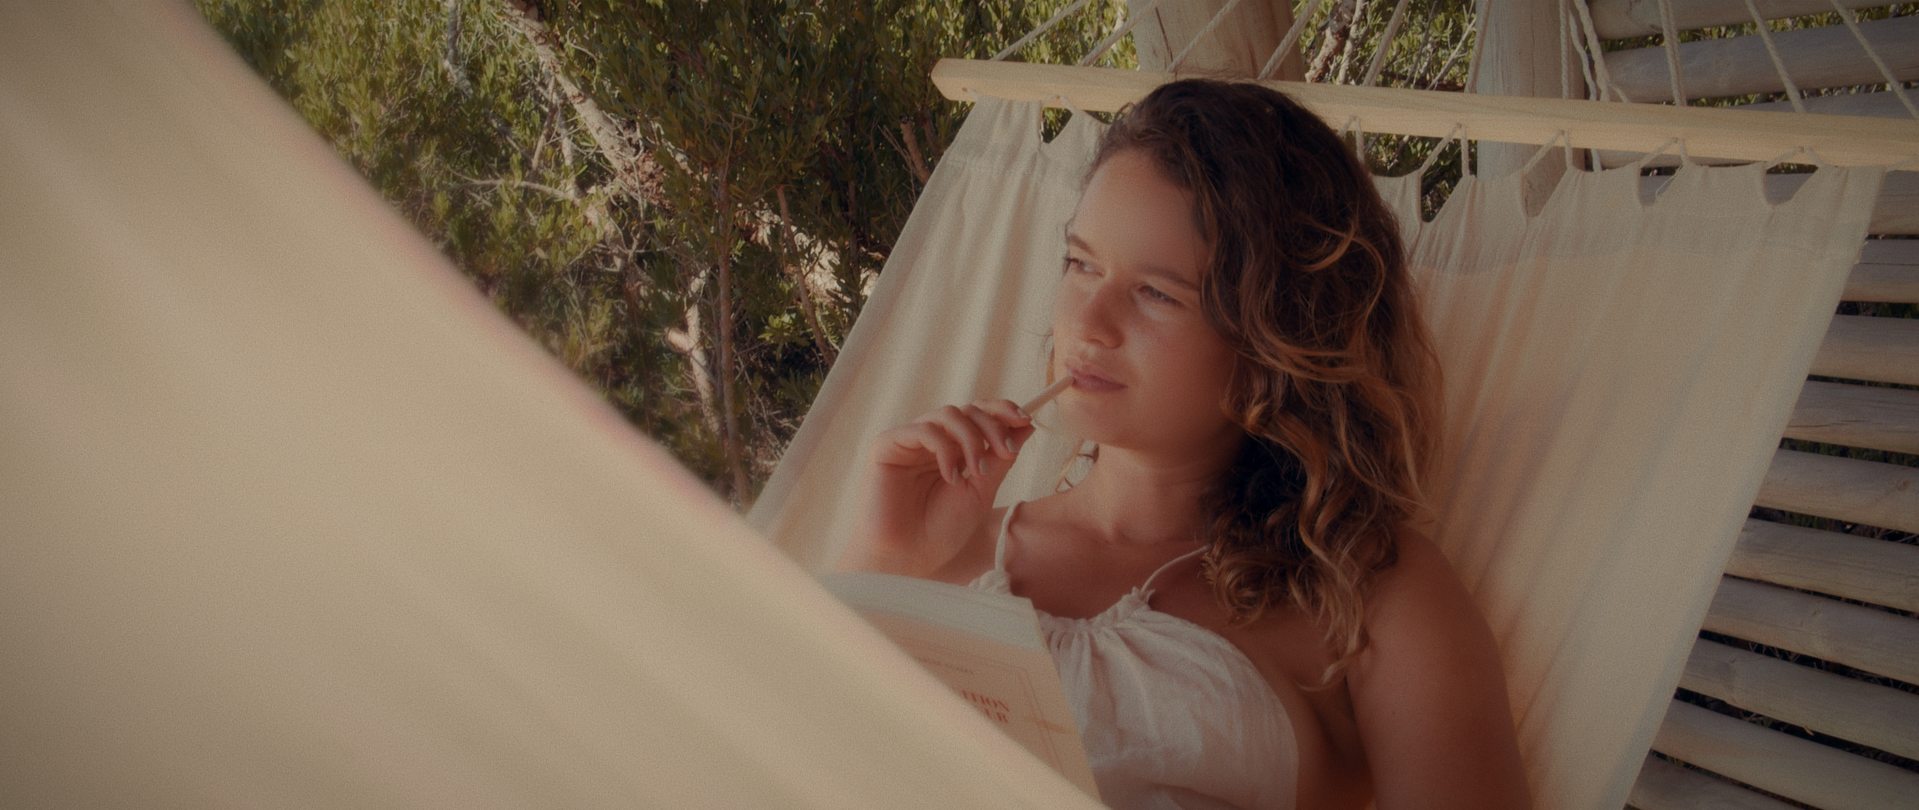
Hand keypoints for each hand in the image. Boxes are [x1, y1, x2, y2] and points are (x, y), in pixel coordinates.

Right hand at [842, 399, 1034, 576]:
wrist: (908, 559)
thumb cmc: (941, 532)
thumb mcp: (982, 491)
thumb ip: (1000, 458)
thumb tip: (1026, 425)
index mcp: (952, 449)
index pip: (978, 415)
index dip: (1002, 410)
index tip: (1026, 419)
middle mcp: (931, 441)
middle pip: (967, 410)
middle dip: (993, 427)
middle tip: (1007, 453)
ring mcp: (908, 441)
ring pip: (947, 414)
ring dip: (972, 438)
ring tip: (979, 472)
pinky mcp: (887, 446)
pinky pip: (923, 430)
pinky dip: (945, 449)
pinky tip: (951, 476)